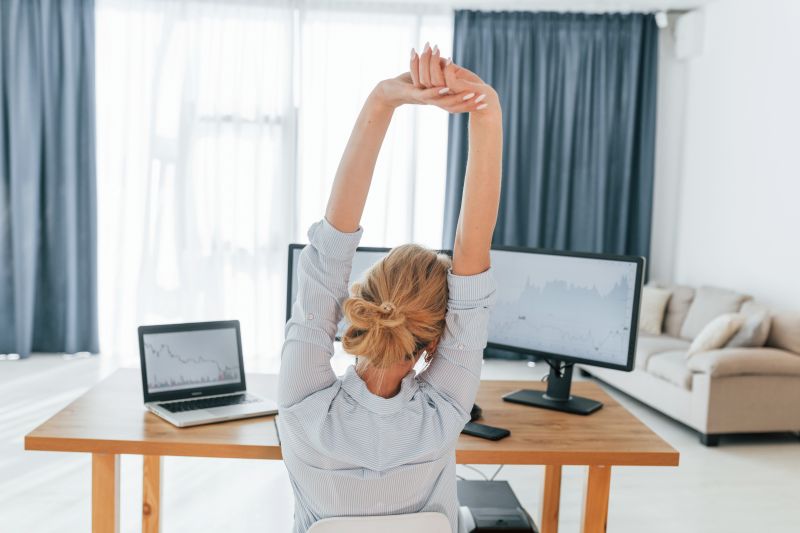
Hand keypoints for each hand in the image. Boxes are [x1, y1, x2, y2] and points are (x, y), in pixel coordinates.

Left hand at [373, 42, 498, 114]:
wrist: (389, 91)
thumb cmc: (409, 85)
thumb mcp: (428, 77)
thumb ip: (440, 74)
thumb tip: (451, 66)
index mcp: (438, 99)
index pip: (458, 103)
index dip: (471, 102)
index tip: (485, 101)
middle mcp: (434, 102)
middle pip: (455, 105)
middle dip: (470, 102)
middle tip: (484, 101)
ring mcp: (426, 99)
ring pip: (444, 101)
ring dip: (458, 98)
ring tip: (472, 95)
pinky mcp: (416, 94)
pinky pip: (429, 93)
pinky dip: (438, 91)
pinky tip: (446, 87)